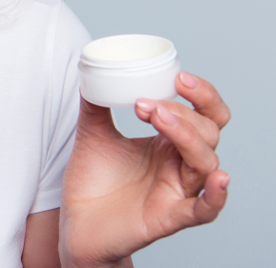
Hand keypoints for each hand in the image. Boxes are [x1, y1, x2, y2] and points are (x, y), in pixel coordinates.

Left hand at [59, 72, 230, 267]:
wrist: (76, 223)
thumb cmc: (93, 181)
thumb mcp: (92, 133)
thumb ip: (95, 103)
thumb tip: (93, 72)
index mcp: (169, 142)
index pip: (205, 114)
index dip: (202, 95)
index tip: (178, 77)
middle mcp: (180, 165)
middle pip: (208, 132)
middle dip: (181, 112)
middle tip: (145, 103)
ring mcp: (178, 191)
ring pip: (204, 161)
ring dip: (185, 135)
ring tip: (156, 116)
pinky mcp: (168, 217)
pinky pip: (203, 210)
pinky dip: (215, 196)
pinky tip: (218, 180)